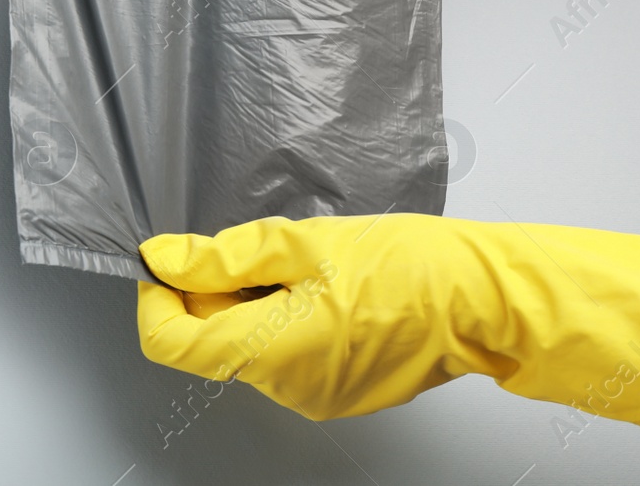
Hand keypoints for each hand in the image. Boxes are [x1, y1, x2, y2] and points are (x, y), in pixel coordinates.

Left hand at [138, 213, 639, 422]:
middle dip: (214, 292)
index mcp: (267, 352)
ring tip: (308, 268)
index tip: (167, 261)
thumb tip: (164, 259)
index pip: (169, 342)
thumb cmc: (406, 267)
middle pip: (209, 340)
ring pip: (248, 345)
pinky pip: (284, 356)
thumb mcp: (300, 243)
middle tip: (260, 251)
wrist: (483, 300)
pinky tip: (327, 290)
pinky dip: (284, 320)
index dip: (156, 297)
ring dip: (253, 303)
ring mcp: (312, 396)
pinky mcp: (336, 393)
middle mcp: (284, 388)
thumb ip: (222, 257)